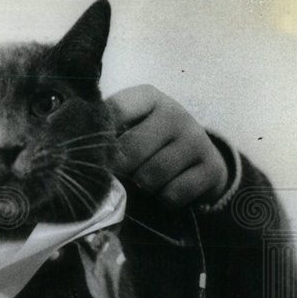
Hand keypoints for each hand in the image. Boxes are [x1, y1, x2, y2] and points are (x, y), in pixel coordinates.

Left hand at [106, 85, 228, 206]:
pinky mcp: (211, 167)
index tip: (95, 153)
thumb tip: (85, 155)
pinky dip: (163, 200)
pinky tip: (166, 190)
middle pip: (129, 150)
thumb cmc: (148, 144)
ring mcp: (196, 139)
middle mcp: (175, 112)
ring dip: (141, 187)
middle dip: (120, 170)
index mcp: (148, 98)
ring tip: (144, 181)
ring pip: (150, 176)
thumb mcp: (128, 129)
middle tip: (121, 174)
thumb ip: (106, 134)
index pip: (114, 112)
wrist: (196, 161)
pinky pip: (173, 194)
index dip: (99, 139)